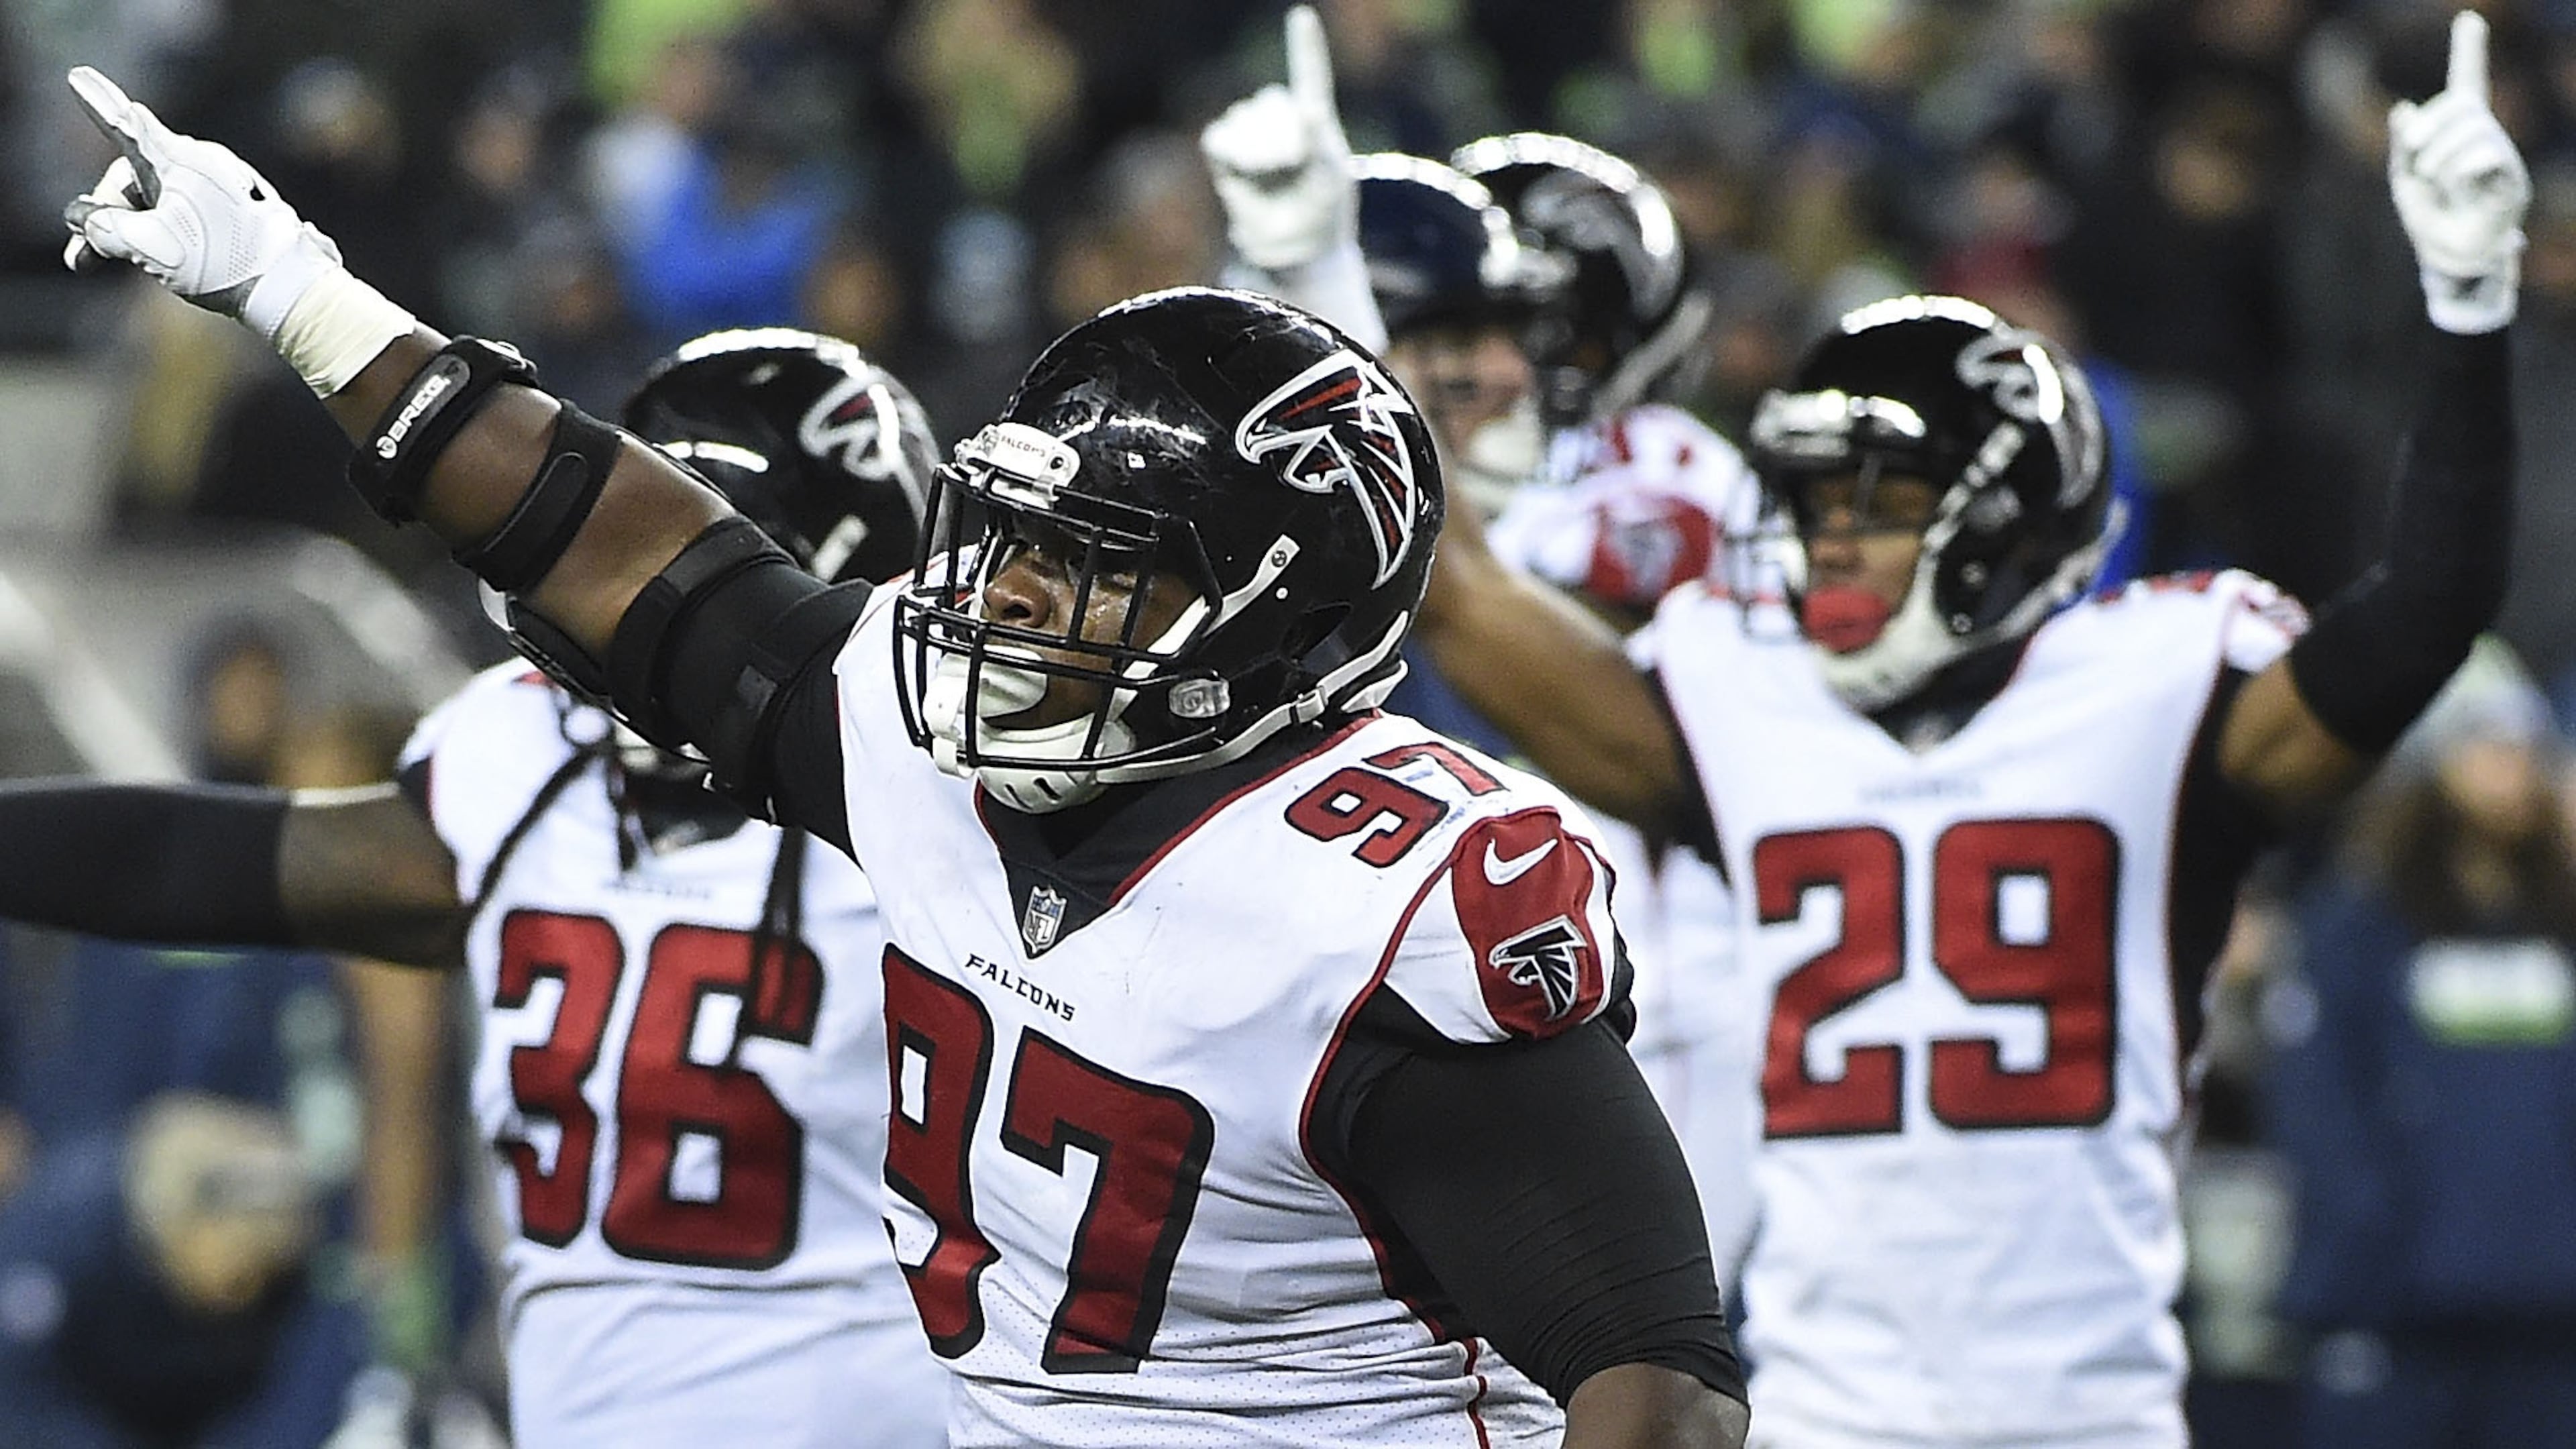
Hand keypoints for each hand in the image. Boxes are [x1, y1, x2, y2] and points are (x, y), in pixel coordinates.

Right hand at [61, 66, 344, 339]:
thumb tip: (84, 218)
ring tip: (98, 264)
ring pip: (158, 200)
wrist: (290, 288)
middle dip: (104, 216)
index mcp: (179, 161)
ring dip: (128, 230)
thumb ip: (106, 228)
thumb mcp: (149, 246)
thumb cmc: (220, 262)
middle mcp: (201, 164)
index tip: (79, 78)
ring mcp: (221, 186)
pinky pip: (185, 212)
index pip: (127, 128)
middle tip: (79, 258)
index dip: (99, 104)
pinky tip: (154, 262)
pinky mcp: (235, 210)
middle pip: (134, 179)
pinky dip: (161, 233)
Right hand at [1199, 5, 1354, 270]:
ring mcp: (1251, 138)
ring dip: (1258, 148)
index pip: (1309, 76)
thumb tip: (1308, 109)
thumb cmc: (1322, 214)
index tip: (1302, 16)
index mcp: (1315, 121)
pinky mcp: (1224, 157)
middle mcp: (1281, 122)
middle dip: (1280, 135)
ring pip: (1245, 119)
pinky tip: (1244, 170)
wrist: (1296, 251)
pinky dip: (1230, 152)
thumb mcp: (1332, 177)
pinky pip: (1218, 137)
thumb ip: (1322, 140)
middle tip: (1291, 165)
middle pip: (1271, 103)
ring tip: (1271, 173)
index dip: (1304, 46)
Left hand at [2389, 11, 2529, 332]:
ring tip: (2437, 182)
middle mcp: (2484, 137)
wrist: (2451, 257)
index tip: (2469, 19)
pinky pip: (2481, 156)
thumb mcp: (2405, 178)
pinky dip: (2459, 172)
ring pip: (2470, 129)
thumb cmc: (2430, 218)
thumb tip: (2402, 109)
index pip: (2466, 84)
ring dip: (2438, 156)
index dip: (2468, 51)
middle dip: (2427, 131)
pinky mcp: (2508, 178)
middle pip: (2460, 107)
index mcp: (2458, 134)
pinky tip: (2462, 188)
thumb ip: (2404, 144)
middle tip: (2416, 159)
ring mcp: (2499, 155)